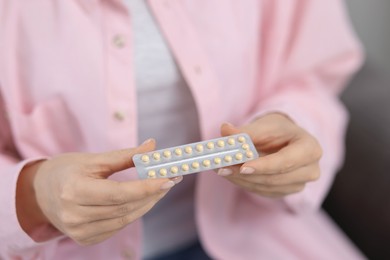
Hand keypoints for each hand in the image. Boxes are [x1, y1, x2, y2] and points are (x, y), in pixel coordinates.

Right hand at [16, 139, 181, 244]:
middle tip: (170, 179)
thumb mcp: (93, 159)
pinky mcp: (85, 239)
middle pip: (125, 207)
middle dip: (152, 194)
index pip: (118, 193)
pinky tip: (141, 200)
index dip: (146, 187)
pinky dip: (133, 213)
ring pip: (125, 219)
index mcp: (74, 191)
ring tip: (159, 188)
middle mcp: (75, 215)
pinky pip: (117, 226)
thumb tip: (152, 146)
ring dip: (146, 204)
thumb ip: (124, 156)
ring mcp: (79, 231)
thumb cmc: (67, 170)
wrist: (40, 193)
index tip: (168, 179)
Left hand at [218, 113, 321, 197]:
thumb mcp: (264, 125)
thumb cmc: (277, 130)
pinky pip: (262, 191)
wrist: (284, 138)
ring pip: (266, 187)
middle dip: (246, 174)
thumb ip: (245, 131)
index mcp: (310, 148)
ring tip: (221, 168)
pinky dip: (244, 183)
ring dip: (241, 179)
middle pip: (275, 178)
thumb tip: (225, 130)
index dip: (264, 166)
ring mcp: (299, 184)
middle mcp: (310, 170)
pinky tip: (230, 174)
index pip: (286, 161)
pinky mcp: (285, 192)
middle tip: (222, 167)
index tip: (243, 166)